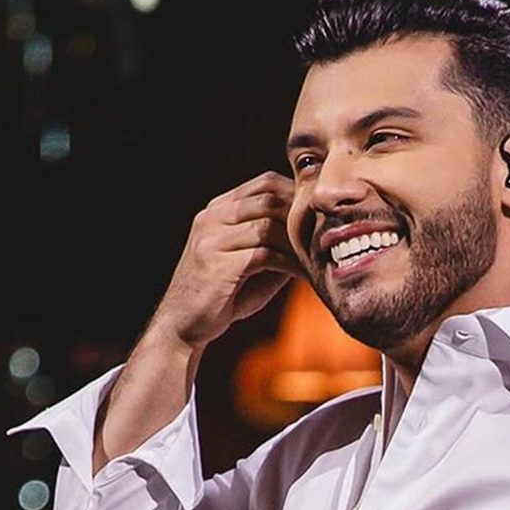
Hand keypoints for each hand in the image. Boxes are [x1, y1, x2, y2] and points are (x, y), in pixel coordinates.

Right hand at [148, 171, 304, 349]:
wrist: (184, 326)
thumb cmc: (224, 295)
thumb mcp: (252, 262)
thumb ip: (276, 243)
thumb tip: (316, 232)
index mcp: (218, 210)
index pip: (265, 183)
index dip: (297, 195)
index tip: (320, 218)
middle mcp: (212, 217)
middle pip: (268, 197)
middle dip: (300, 216)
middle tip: (325, 236)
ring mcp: (211, 238)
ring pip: (268, 224)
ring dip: (297, 242)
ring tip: (318, 257)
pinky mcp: (217, 263)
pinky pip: (264, 254)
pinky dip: (290, 263)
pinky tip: (305, 275)